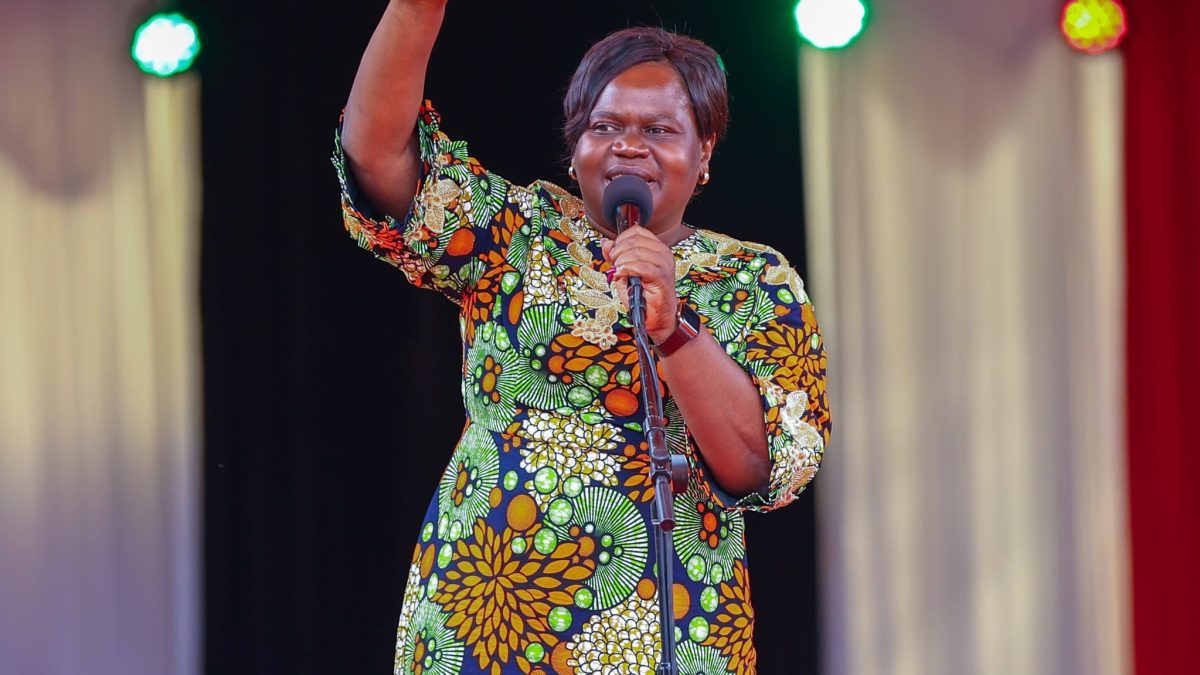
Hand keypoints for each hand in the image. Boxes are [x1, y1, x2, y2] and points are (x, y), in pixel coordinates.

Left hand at [601, 226, 677, 342]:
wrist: (655, 317)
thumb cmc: (643, 296)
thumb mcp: (624, 273)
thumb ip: (615, 256)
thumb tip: (606, 242)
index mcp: (656, 248)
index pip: (636, 231)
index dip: (620, 239)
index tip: (613, 253)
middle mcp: (663, 253)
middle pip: (635, 240)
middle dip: (618, 251)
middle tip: (613, 264)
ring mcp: (664, 264)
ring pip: (637, 252)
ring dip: (622, 261)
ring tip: (618, 271)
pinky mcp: (662, 277)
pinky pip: (641, 267)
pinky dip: (627, 269)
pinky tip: (621, 275)